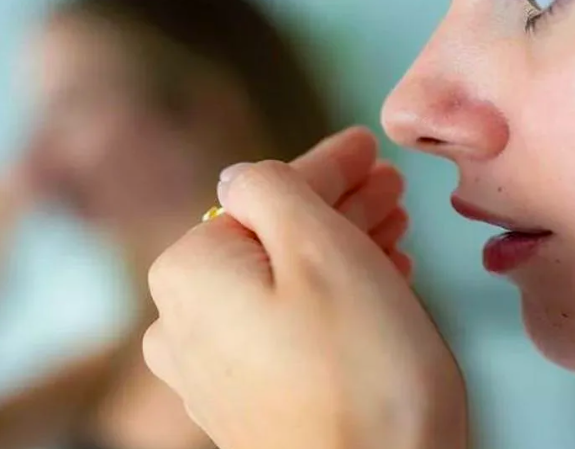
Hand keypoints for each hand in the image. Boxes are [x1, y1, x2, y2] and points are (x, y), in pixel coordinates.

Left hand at [144, 128, 467, 448]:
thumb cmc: (359, 370)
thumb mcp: (318, 245)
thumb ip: (272, 188)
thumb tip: (244, 178)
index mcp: (189, 274)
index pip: (266, 194)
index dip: (328, 165)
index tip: (367, 148)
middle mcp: (183, 324)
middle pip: (274, 239)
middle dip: (339, 208)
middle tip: (390, 186)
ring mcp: (212, 371)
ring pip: (284, 282)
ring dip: (340, 249)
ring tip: (392, 229)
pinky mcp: (249, 404)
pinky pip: (287, 325)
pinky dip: (330, 297)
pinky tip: (373, 283)